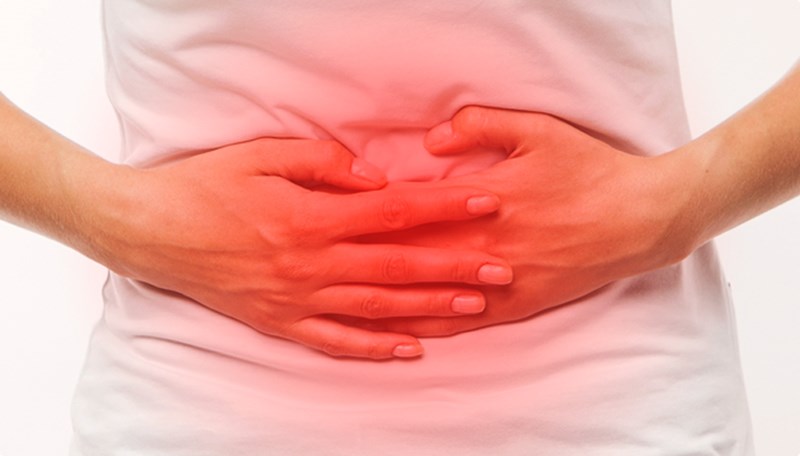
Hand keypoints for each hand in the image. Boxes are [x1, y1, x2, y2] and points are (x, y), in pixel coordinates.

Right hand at [92, 138, 511, 357]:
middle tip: (502, 267)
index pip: (394, 213)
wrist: (152, 232)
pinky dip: (375, 347)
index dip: (443, 209)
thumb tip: (375, 178)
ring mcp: (298, 299)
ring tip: (475, 306)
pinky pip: (336, 341)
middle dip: (455, 266)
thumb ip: (325, 163)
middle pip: (398, 267)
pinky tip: (411, 349)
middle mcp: (312, 263)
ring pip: (377, 308)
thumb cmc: (207, 186)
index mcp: (311, 216)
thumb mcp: (263, 155)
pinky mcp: (282, 322)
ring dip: (430, 308)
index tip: (486, 205)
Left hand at [354, 106, 692, 335]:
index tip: (340, 212)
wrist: (640, 218)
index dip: (374, 209)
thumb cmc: (589, 169)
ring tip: (344, 303)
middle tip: (326, 260)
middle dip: (366, 257)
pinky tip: (401, 334)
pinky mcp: (517, 305)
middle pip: (414, 252)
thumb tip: (430, 141)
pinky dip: (429, 327)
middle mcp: (486, 243)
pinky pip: (464, 321)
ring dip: (386, 298)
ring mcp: (500, 280)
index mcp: (485, 197)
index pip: (415, 206)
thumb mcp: (538, 130)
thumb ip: (479, 126)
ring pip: (431, 293)